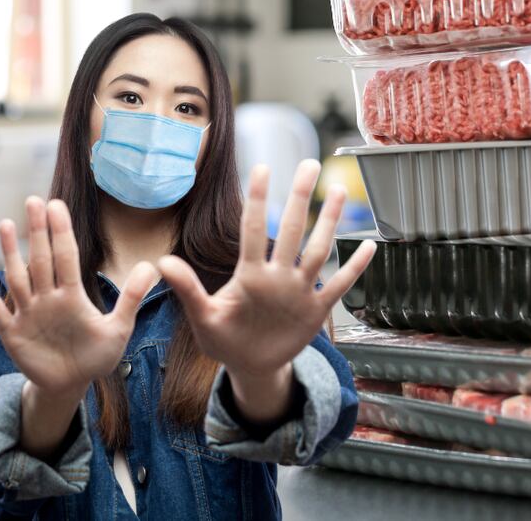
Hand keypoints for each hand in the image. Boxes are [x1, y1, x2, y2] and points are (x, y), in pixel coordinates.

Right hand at [0, 197, 157, 397]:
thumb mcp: (119, 328)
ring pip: (17, 278)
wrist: (72, 384)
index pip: (67, 258)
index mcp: (72, 296)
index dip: (62, 233)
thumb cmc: (96, 355)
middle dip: (38, 231)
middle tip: (33, 199)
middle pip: (41, 260)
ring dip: (9, 253)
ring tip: (5, 224)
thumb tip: (152, 266)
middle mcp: (48, 298)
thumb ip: (131, 297)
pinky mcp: (12, 333)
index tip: (57, 205)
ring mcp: (28, 314)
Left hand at [157, 160, 375, 393]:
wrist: (250, 366)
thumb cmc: (224, 341)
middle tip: (310, 164)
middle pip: (293, 230)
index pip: (254, 231)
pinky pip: (339, 286)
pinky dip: (354, 268)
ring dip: (329, 222)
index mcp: (250, 276)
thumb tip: (161, 263)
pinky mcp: (316, 311)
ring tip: (339, 191)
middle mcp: (278, 276)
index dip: (258, 201)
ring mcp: (299, 291)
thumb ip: (188, 290)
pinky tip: (368, 246)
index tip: (263, 167)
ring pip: (318, 251)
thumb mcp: (203, 318)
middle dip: (300, 197)